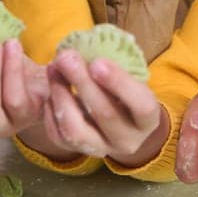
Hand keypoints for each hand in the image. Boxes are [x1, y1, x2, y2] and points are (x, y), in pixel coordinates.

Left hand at [34, 51, 165, 165]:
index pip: (140, 105)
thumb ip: (114, 67)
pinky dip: (50, 113)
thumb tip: (88, 45)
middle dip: (82, 83)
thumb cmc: (126, 92)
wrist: (121, 121)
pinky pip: (59, 137)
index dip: (119, 83)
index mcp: (147, 120)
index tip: (98, 62)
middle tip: (66, 57)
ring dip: (61, 97)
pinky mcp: (78, 152)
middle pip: (105, 114)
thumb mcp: (131, 79)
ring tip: (53, 70)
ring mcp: (102, 149)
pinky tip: (49, 91)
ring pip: (76, 130)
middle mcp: (128, 141)